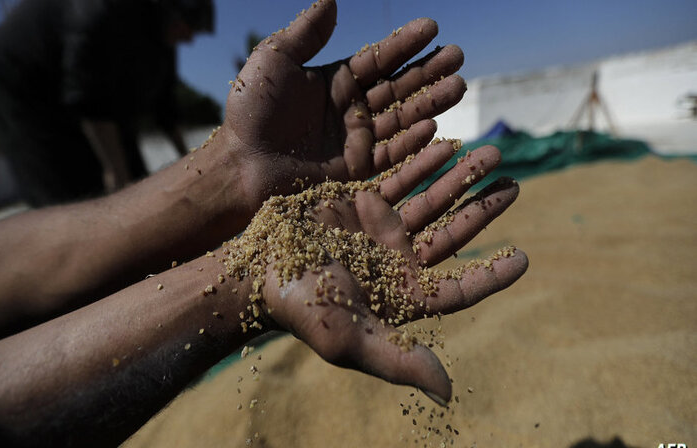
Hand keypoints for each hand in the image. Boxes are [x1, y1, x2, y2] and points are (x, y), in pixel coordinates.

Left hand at [221, 0, 465, 211]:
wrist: (240, 164)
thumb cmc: (252, 111)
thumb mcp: (274, 61)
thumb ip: (305, 33)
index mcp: (334, 80)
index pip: (377, 58)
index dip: (405, 43)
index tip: (433, 27)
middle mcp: (350, 108)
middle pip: (397, 86)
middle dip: (428, 71)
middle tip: (459, 56)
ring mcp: (356, 140)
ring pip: (401, 118)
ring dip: (430, 102)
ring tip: (459, 85)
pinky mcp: (356, 170)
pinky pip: (391, 154)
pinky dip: (413, 142)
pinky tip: (434, 126)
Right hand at [257, 144, 527, 403]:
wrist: (255, 270)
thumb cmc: (300, 308)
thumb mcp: (348, 340)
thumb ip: (398, 361)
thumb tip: (448, 393)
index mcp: (402, 297)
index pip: (458, 288)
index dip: (492, 276)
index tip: (524, 259)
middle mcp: (397, 262)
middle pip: (453, 234)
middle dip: (484, 209)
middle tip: (515, 184)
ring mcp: (380, 231)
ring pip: (431, 201)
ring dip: (460, 178)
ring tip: (491, 153)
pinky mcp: (360, 204)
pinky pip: (398, 178)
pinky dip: (421, 161)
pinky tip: (443, 141)